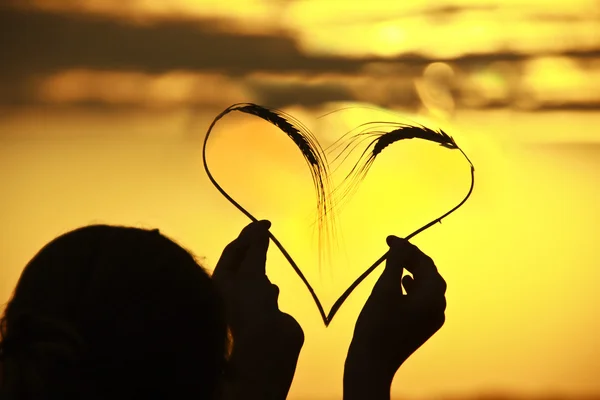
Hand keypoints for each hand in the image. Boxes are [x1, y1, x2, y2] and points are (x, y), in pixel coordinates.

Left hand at [212, 220, 303, 399]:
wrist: (266, 344)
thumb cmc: (251, 305)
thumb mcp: (252, 271)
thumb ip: (257, 249)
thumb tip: (260, 227)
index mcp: (220, 281)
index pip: (233, 250)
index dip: (248, 234)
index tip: (267, 222)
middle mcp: (230, 291)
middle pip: (242, 263)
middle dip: (253, 249)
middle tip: (268, 233)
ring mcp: (247, 303)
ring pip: (253, 279)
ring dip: (260, 269)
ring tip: (267, 258)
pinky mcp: (264, 313)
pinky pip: (265, 294)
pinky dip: (270, 288)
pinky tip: (275, 288)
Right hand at [344, 236, 446, 399]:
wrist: (373, 363)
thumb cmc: (377, 324)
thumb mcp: (385, 288)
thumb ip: (396, 262)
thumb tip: (402, 243)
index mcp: (433, 296)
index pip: (425, 262)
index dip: (407, 248)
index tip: (388, 239)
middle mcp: (439, 307)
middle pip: (429, 274)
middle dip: (412, 258)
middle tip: (392, 248)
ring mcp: (433, 320)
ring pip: (427, 287)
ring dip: (412, 272)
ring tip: (396, 263)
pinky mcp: (424, 328)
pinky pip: (422, 300)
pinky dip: (412, 288)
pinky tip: (401, 285)